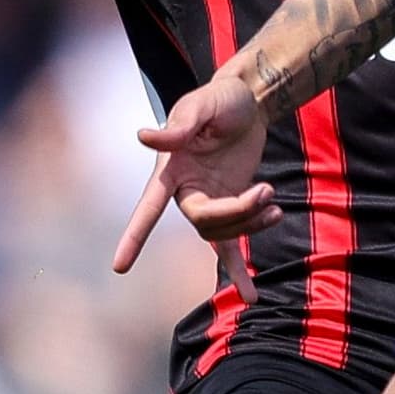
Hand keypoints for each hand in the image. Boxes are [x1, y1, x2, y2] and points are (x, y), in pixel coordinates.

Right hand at [113, 69, 281, 273]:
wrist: (249, 101)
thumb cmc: (220, 98)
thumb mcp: (201, 105)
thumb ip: (179, 126)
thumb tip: (145, 137)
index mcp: (171, 169)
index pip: (148, 207)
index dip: (135, 236)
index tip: (120, 266)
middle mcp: (185, 189)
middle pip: (204, 221)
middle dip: (237, 213)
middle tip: (267, 190)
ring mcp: (209, 200)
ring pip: (224, 232)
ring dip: (252, 223)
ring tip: (274, 202)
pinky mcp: (231, 205)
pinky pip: (230, 245)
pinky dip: (239, 269)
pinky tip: (250, 294)